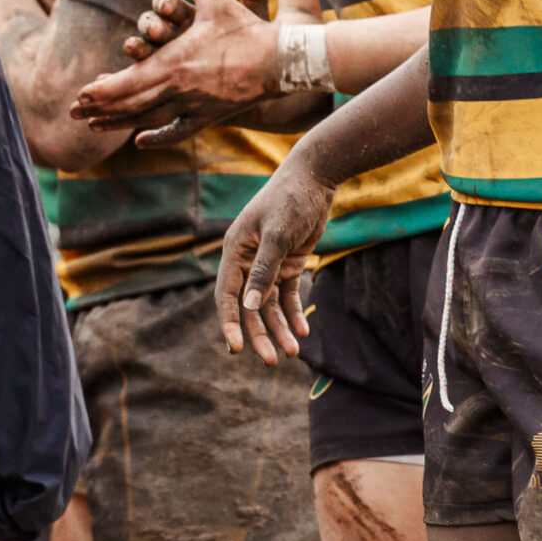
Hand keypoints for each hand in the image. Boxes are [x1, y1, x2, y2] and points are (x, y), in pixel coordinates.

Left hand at [71, 0, 279, 144]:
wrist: (282, 61)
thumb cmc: (247, 28)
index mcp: (174, 63)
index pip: (128, 82)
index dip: (102, 91)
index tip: (80, 94)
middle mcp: (179, 89)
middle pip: (131, 105)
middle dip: (99, 109)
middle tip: (73, 113)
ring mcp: (194, 106)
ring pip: (148, 120)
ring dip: (119, 123)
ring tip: (94, 127)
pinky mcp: (210, 117)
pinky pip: (178, 130)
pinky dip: (158, 137)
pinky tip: (139, 142)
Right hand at [215, 151, 332, 363]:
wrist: (314, 180)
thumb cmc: (289, 202)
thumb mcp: (277, 235)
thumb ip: (264, 271)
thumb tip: (251, 307)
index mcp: (235, 251)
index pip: (227, 294)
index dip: (230, 322)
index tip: (235, 349)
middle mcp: (247, 261)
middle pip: (249, 306)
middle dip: (259, 334)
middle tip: (273, 360)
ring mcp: (268, 264)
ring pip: (269, 305)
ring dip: (279, 328)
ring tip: (292, 352)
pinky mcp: (288, 264)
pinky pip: (287, 295)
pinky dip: (294, 313)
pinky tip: (303, 331)